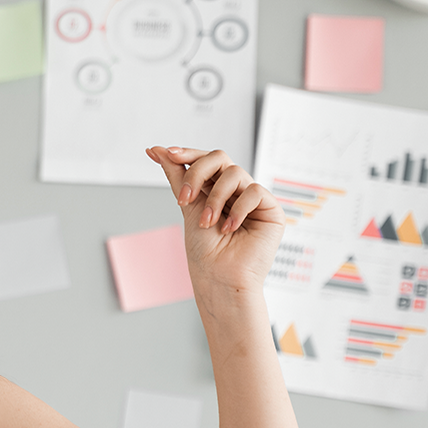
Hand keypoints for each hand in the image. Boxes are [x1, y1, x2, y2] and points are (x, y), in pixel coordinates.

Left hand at [145, 146, 284, 295]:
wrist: (219, 278)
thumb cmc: (205, 251)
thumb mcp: (187, 206)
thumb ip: (177, 176)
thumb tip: (156, 149)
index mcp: (216, 189)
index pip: (206, 160)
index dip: (188, 154)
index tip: (166, 154)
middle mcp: (236, 191)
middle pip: (219, 158)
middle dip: (197, 173)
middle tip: (185, 198)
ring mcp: (253, 199)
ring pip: (234, 172)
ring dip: (215, 198)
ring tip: (207, 223)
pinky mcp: (271, 210)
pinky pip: (254, 191)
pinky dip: (237, 209)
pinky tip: (229, 228)